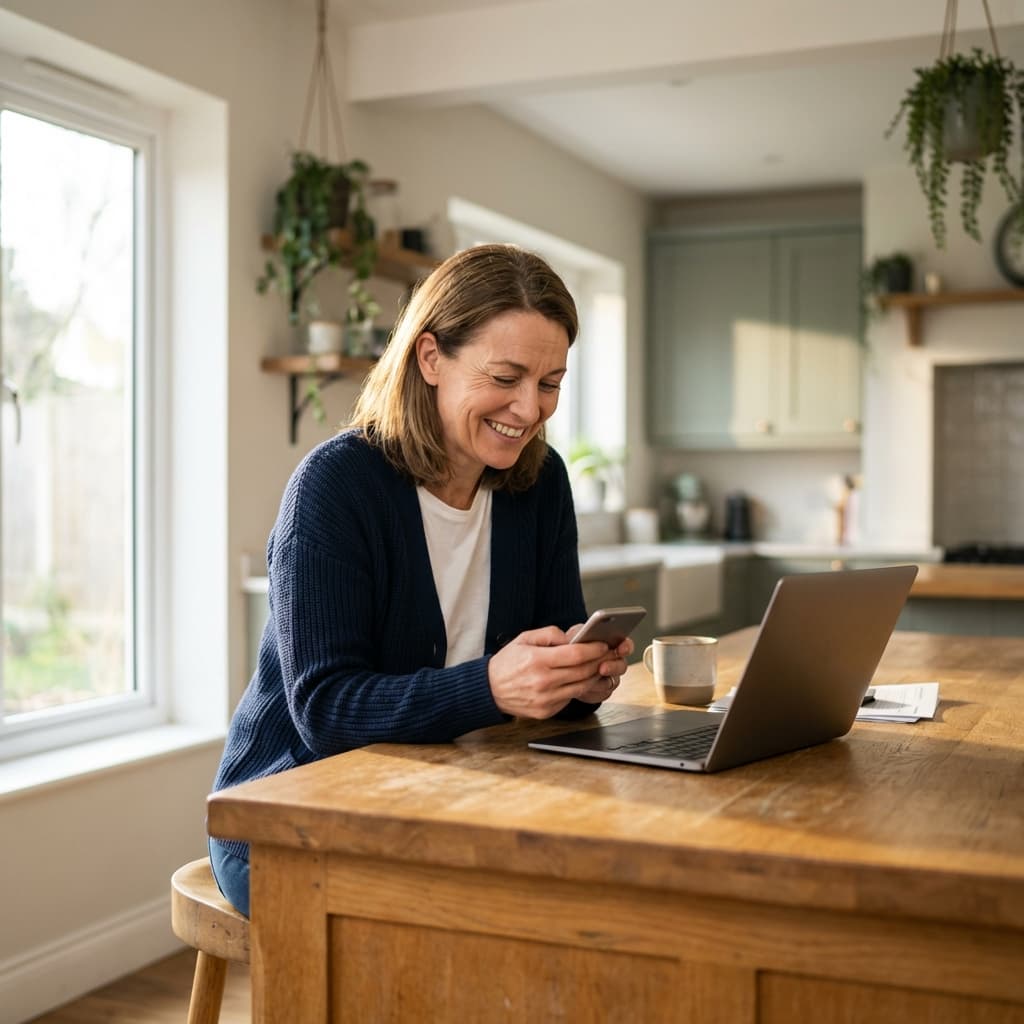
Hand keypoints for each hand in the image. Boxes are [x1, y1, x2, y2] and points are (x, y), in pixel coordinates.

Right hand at [488, 626, 616, 718]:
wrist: (489, 690)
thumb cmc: (507, 662)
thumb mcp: (524, 638)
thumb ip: (550, 634)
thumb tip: (572, 638)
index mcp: (537, 660)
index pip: (576, 655)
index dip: (594, 649)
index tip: (602, 645)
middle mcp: (543, 682)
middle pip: (583, 672)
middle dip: (599, 661)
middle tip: (606, 655)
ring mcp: (545, 699)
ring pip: (581, 687)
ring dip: (593, 676)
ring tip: (596, 666)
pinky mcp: (546, 711)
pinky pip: (570, 698)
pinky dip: (578, 687)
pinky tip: (580, 679)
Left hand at [567, 627, 632, 703]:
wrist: (563, 666)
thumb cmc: (571, 648)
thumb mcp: (575, 635)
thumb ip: (582, 632)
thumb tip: (585, 632)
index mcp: (611, 645)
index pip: (625, 645)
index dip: (626, 647)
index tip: (621, 648)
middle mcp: (613, 662)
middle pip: (622, 666)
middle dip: (613, 667)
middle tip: (603, 667)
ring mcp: (609, 677)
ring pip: (612, 682)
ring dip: (601, 682)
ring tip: (589, 679)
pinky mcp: (601, 691)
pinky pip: (602, 694)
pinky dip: (593, 692)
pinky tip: (585, 688)